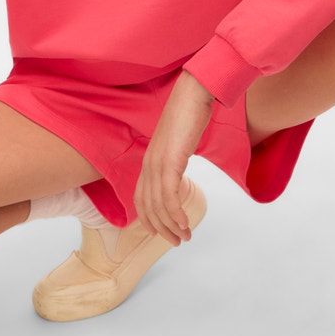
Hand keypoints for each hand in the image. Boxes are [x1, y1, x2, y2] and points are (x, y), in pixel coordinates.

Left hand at [135, 71, 213, 245]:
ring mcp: (158, 163)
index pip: (141, 197)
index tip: (160, 232)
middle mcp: (149, 164)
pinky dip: (176, 213)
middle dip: (162, 228)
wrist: (193, 94)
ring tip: (185, 237)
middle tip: (177, 241)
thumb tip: (180, 165)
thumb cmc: (189, 114)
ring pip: (159, 205)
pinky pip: (170, 195)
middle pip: (148, 206)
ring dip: (172, 225)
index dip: (148, 218)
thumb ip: (175, 156)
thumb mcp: (178, 141)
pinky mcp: (170, 161)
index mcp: (149, 160)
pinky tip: (185, 223)